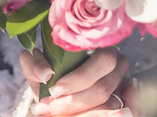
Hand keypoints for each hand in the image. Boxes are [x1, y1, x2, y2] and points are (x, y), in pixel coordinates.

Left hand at [19, 47, 141, 116]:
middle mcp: (117, 67)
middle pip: (103, 89)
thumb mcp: (37, 65)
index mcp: (102, 47)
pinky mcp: (122, 104)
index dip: (80, 78)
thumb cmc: (50, 75)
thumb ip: (34, 64)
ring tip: (52, 114)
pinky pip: (116, 115)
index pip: (102, 62)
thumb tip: (45, 73)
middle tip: (48, 108)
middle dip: (73, 102)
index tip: (54, 90)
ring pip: (108, 108)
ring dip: (80, 114)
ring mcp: (122, 89)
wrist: (54, 93)